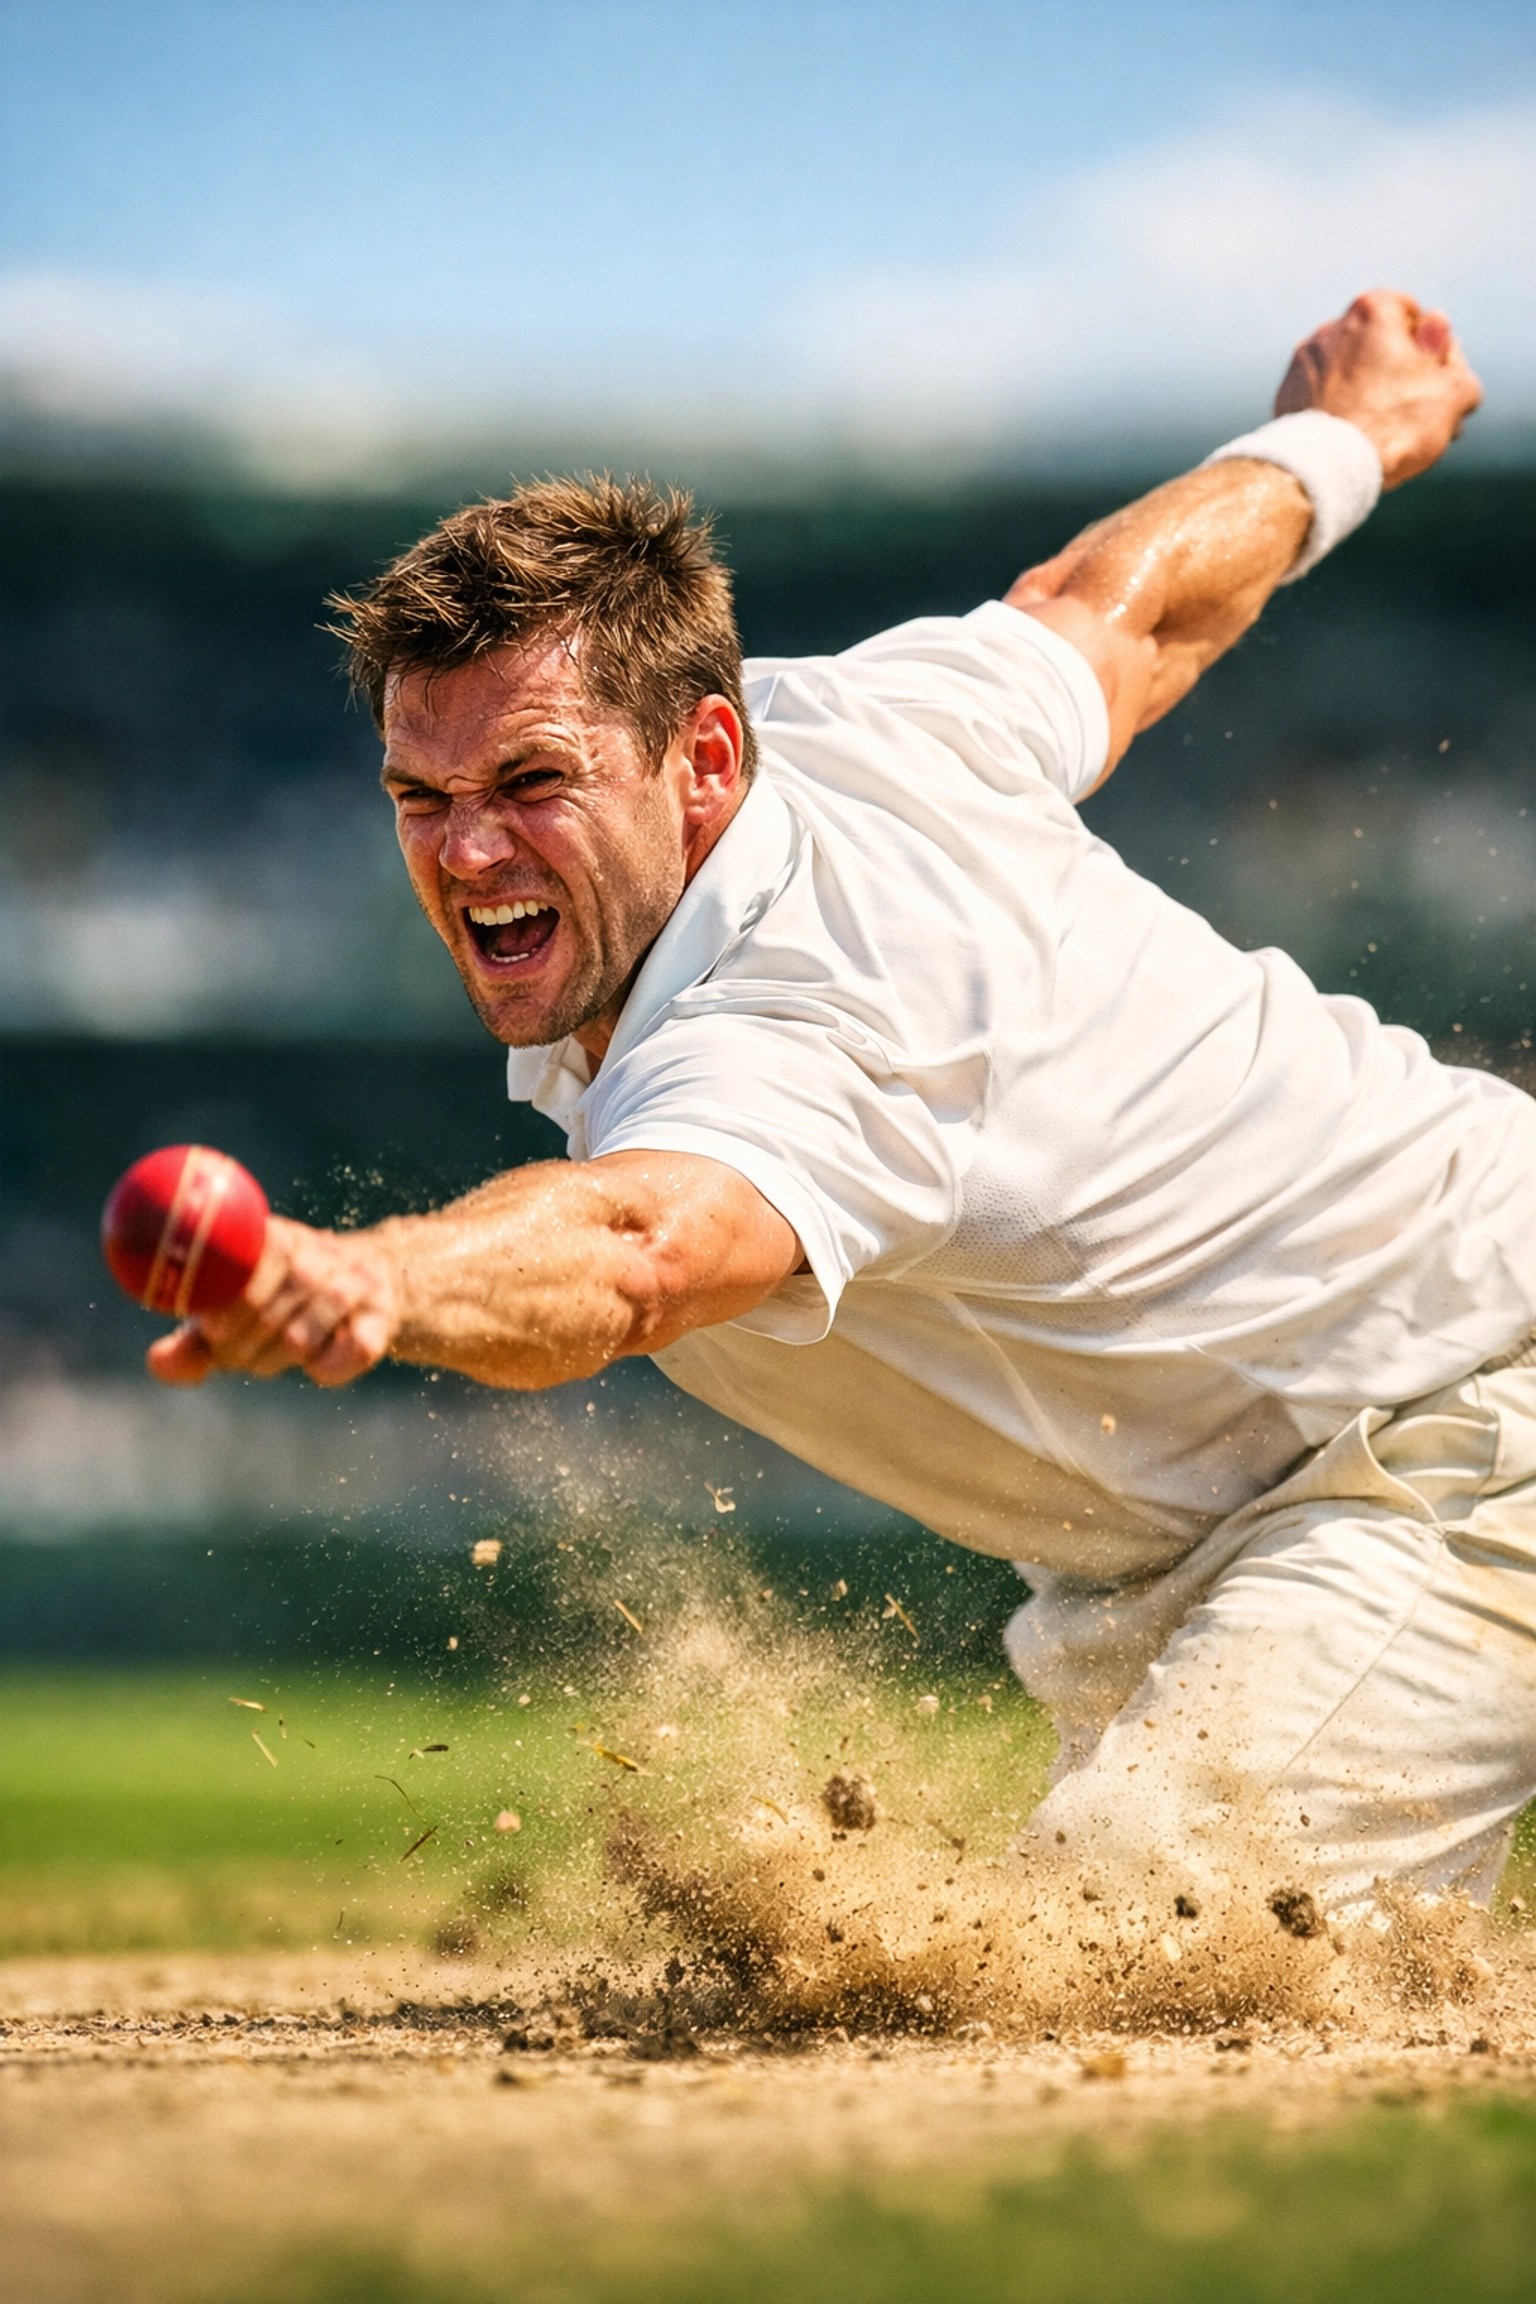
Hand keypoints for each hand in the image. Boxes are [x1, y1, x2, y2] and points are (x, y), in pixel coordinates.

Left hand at [146, 1216, 399, 1387]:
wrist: (355, 1300)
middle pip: (281, 1298)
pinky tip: (312, 1368)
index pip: (259, 1257)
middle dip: (246, 1340)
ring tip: (264, 1361)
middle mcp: (323, 1254)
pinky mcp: (382, 1320)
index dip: (231, 1300)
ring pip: (308, 1332)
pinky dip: (328, 1368)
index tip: (210, 1329)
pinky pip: (354, 1350)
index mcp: (279, 1237)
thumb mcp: (232, 1317)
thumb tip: (156, 1363)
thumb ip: (194, 1341)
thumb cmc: (275, 1307)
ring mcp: (357, 1286)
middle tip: (230, 1355)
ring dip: (279, 1356)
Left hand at [1275, 289, 1481, 487]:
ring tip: (1384, 434)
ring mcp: (1304, 361)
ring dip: (1369, 393)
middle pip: (1379, 346)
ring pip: (1350, 373)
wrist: (1328, 469)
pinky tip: (1352, 440)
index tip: (1433, 381)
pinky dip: (1339, 411)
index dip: (1431, 350)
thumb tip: (1443, 345)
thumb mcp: (1453, 392)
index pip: (1414, 317)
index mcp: (1373, 310)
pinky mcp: (1287, 395)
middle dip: (1398, 374)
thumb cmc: (1395, 425)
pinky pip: (1324, 397)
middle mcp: (1332, 326)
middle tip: (1414, 415)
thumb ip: (1455, 361)